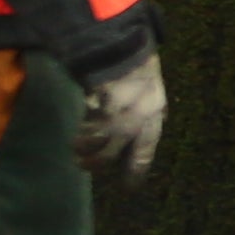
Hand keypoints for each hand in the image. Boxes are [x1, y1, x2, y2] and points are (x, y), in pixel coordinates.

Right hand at [72, 41, 168, 184]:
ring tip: (78, 150)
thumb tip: (156, 124)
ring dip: (83, 149)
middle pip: (110, 156)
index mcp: (152, 118)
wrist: (122, 45)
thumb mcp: (154, 92)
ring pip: (94, 144)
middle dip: (96, 164)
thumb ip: (153, 112)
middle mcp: (136, 120)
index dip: (134, 174)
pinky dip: (80, 131)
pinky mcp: (98, 105)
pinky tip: (78, 131)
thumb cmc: (139, 69)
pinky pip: (85, 127)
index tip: (128, 188)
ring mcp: (115, 113)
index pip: (144, 155)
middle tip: (86, 166)